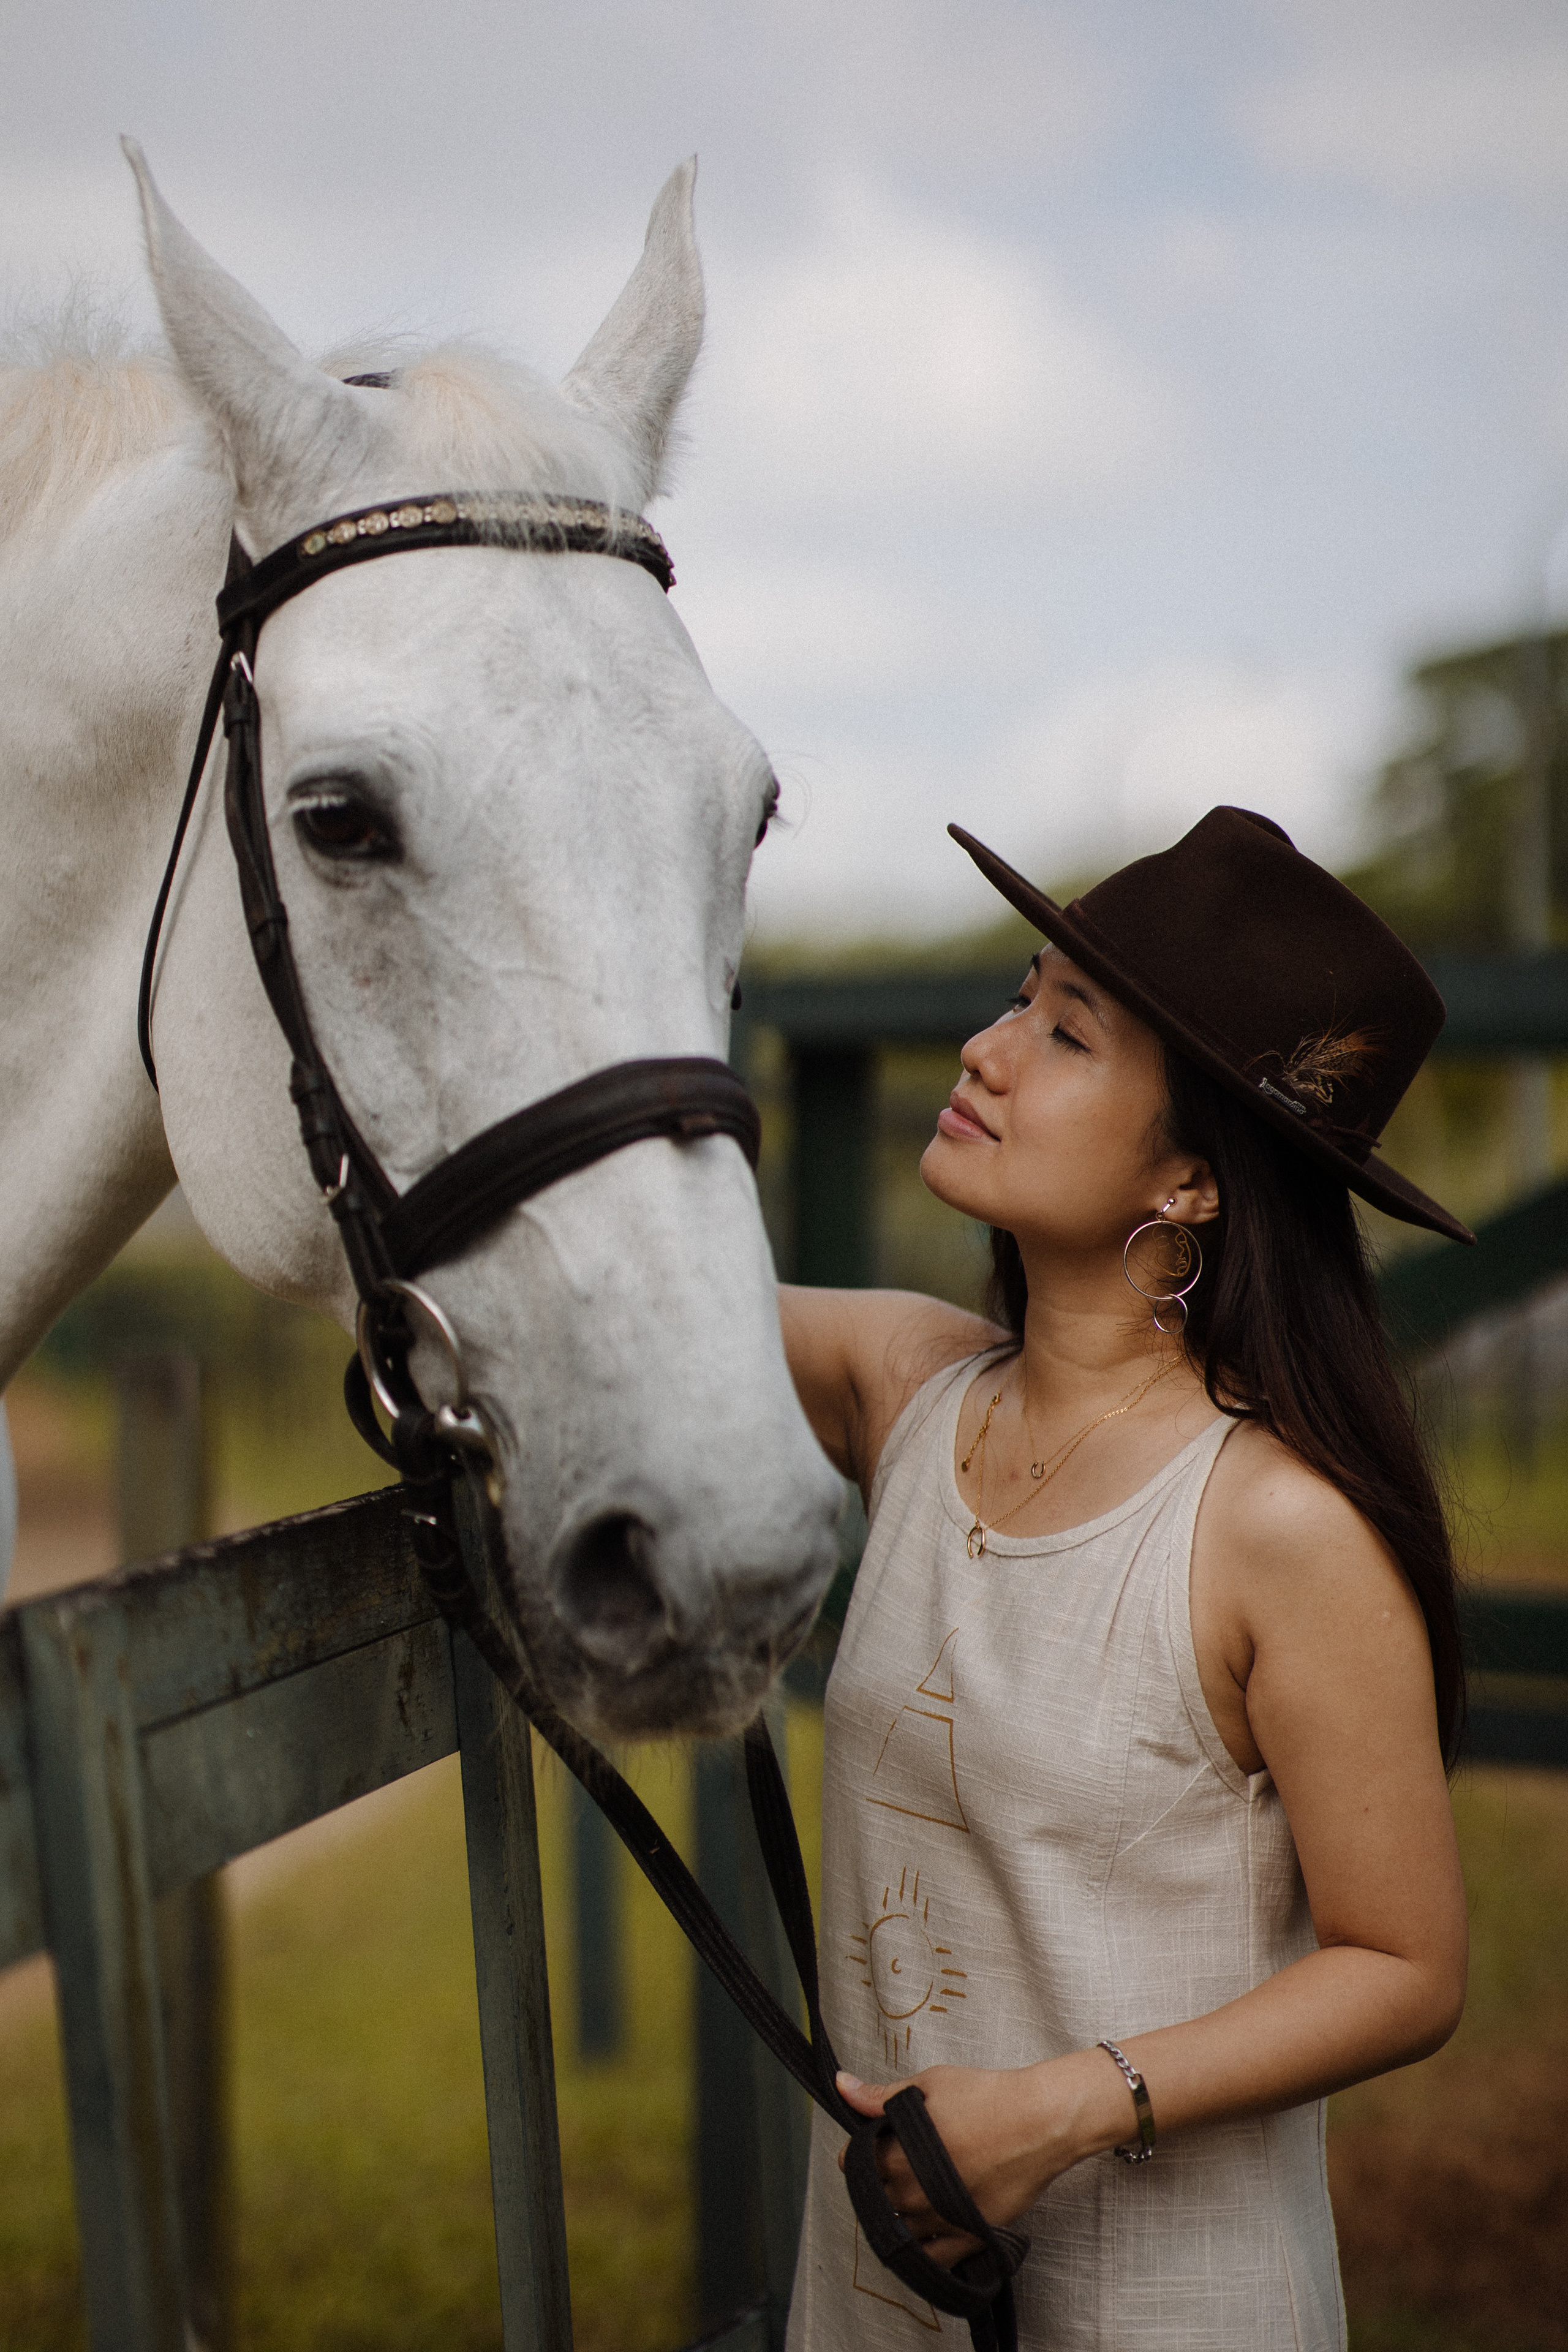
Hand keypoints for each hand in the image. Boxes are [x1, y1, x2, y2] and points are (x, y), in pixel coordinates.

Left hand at [834, 2055, 1112, 2270]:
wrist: (1039, 2122)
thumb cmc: (987, 2097)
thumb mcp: (930, 2084)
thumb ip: (881, 2096)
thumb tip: (841, 2087)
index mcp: (897, 2155)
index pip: (857, 2163)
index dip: (860, 2150)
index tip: (873, 2143)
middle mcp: (913, 2194)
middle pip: (877, 2198)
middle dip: (880, 2181)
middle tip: (896, 2164)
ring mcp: (941, 2221)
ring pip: (902, 2231)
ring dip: (900, 2215)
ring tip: (915, 2192)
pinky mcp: (970, 2238)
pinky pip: (935, 2259)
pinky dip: (926, 2251)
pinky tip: (929, 2231)